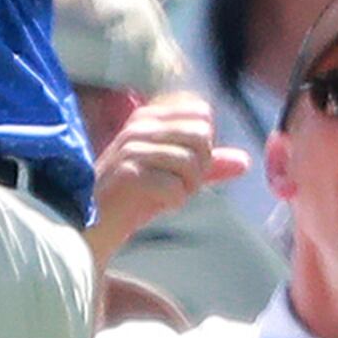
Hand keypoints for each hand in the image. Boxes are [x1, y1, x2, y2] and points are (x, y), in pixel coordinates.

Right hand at [86, 92, 248, 256]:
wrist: (92, 224)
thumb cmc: (132, 196)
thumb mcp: (173, 174)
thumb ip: (208, 166)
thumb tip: (244, 161)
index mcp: (150, 116)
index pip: (201, 113)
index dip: (204, 143)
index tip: (184, 164)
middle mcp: (140, 126)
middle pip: (202, 135)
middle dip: (200, 166)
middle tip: (180, 183)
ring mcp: (132, 148)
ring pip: (191, 161)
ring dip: (187, 187)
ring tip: (167, 194)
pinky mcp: (128, 174)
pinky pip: (175, 187)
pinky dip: (173, 201)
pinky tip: (158, 204)